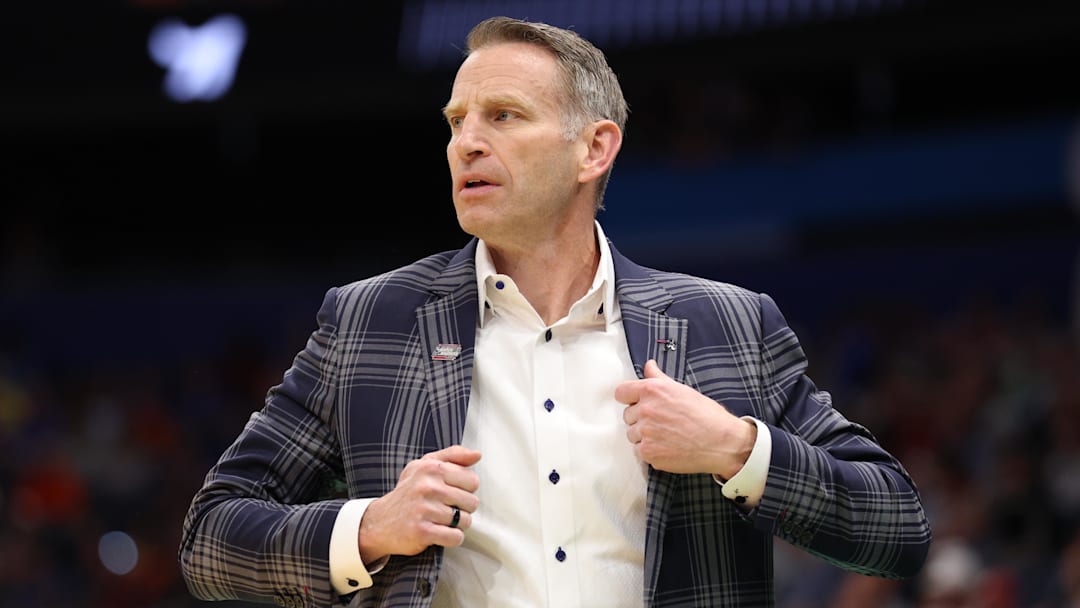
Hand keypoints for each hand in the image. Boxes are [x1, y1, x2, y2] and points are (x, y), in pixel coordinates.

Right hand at [358, 445, 480, 562]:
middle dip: (462, 508)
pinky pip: (455, 537)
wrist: (379, 522)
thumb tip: (477, 455)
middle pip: (472, 502)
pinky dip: (451, 538)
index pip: (472, 480)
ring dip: (456, 524)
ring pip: (465, 521)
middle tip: (445, 508)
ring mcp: (424, 510)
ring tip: (440, 520)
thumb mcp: (425, 465)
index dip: (465, 489)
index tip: (451, 492)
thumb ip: (453, 456)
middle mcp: (427, 487)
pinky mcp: (422, 532)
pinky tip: (439, 532)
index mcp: (431, 468)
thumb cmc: (408, 492)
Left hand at [614, 359, 754, 476]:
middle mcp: (645, 410)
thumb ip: (659, 378)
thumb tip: (649, 366)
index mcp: (652, 390)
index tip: (636, 402)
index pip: (621, 392)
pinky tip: (668, 446)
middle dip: (640, 418)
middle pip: (627, 415)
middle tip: (662, 421)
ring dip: (644, 436)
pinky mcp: (648, 452)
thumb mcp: (682, 390)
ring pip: (632, 434)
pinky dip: (651, 451)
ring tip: (666, 434)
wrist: (721, 442)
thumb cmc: (706, 415)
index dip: (629, 398)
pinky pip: (640, 451)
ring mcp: (646, 433)